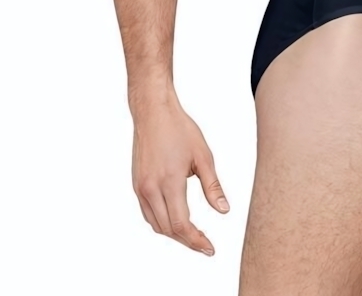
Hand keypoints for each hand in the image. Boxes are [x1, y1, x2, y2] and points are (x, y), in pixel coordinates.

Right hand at [131, 99, 230, 254]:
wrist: (153, 112)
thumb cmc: (180, 129)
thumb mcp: (203, 156)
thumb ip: (213, 186)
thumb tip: (224, 211)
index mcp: (169, 182)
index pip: (181, 224)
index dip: (196, 240)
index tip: (210, 248)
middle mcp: (150, 189)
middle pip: (167, 230)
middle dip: (187, 240)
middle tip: (205, 244)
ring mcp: (140, 188)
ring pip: (156, 224)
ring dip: (173, 234)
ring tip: (192, 235)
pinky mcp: (136, 184)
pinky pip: (148, 213)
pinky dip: (161, 222)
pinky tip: (174, 219)